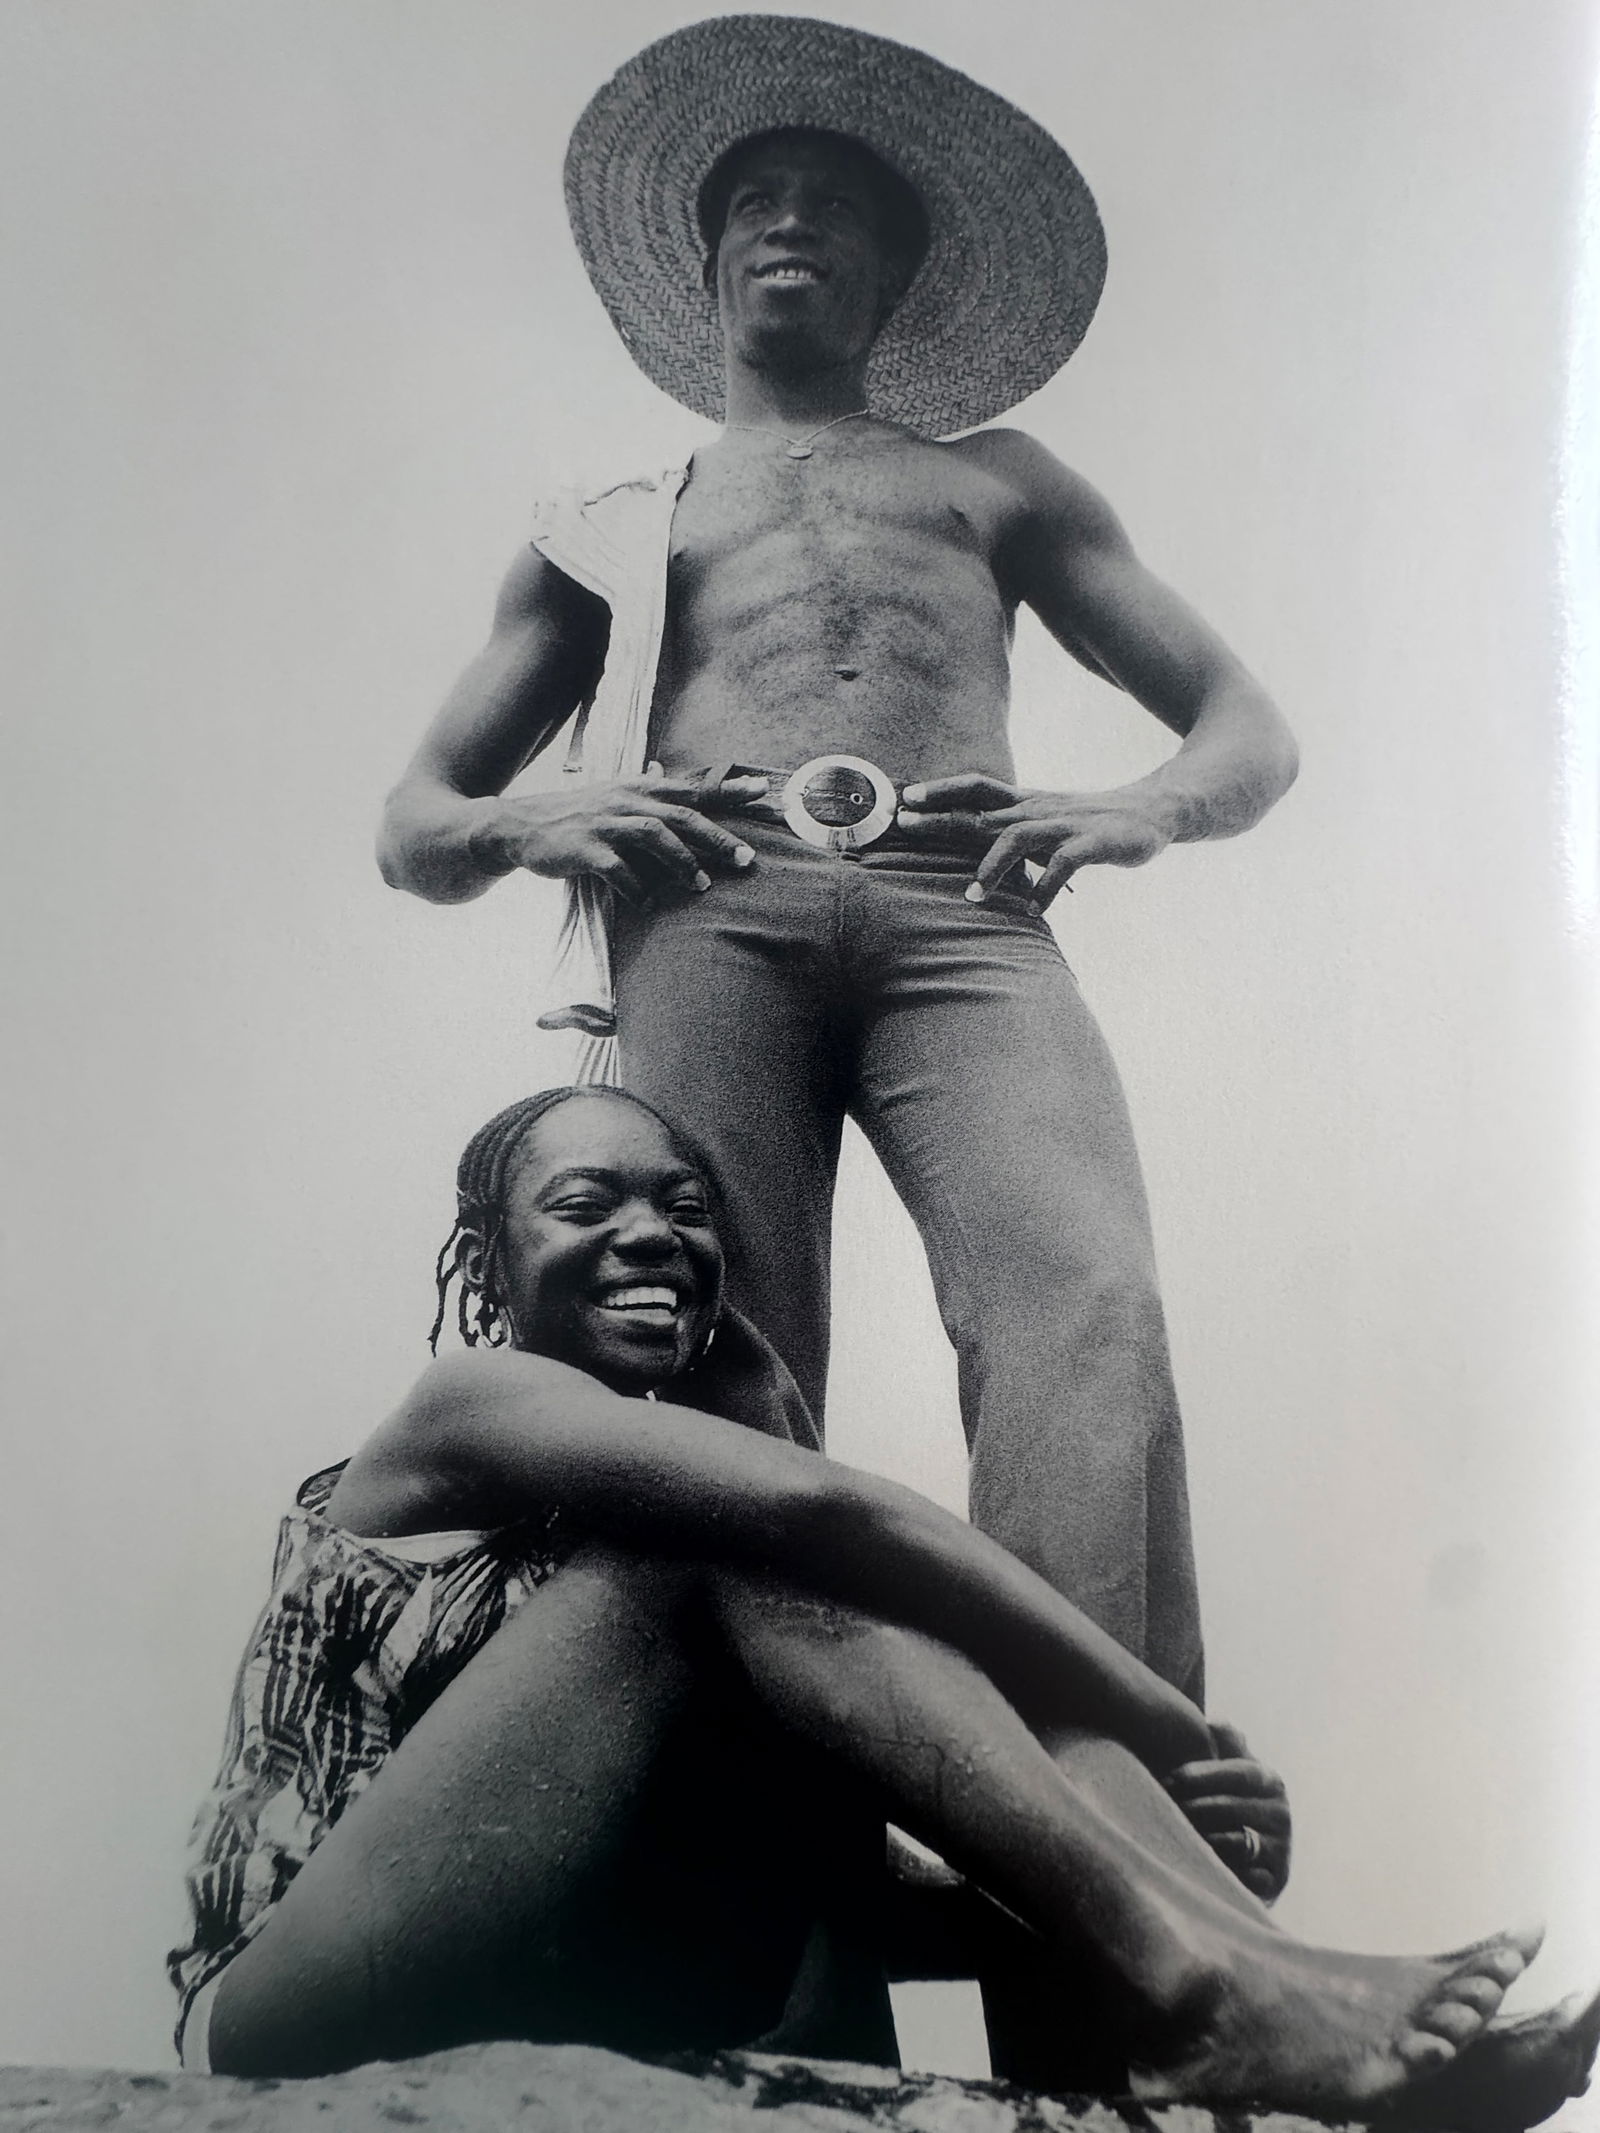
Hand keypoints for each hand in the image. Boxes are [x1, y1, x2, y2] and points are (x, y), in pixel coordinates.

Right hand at [475, 766, 766, 905]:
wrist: (521, 825)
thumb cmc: (578, 816)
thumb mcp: (615, 797)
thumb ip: (648, 794)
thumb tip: (680, 782)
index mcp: (638, 788)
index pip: (691, 786)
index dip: (728, 788)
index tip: (764, 791)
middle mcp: (625, 800)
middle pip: (681, 813)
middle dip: (716, 836)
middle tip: (745, 858)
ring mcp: (604, 824)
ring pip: (654, 836)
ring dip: (682, 862)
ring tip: (700, 886)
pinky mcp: (584, 849)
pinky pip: (619, 870)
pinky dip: (639, 888)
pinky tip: (650, 903)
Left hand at [896, 774, 1172, 909]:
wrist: (1152, 811)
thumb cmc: (1089, 822)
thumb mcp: (1045, 819)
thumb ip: (1011, 828)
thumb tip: (967, 841)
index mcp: (1025, 803)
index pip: (976, 787)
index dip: (941, 790)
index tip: (906, 798)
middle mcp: (1038, 810)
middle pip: (983, 812)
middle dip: (943, 819)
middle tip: (906, 826)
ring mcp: (1065, 825)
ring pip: (1018, 837)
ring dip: (992, 866)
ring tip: (973, 895)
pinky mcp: (1093, 842)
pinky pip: (1064, 864)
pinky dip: (1046, 887)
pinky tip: (1034, 909)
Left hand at [1162, 1721, 1291, 1903]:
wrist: (1254, 1861)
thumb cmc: (1232, 1805)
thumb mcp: (1233, 1773)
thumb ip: (1226, 1745)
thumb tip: (1212, 1721)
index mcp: (1270, 1781)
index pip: (1239, 1773)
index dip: (1204, 1774)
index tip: (1172, 1777)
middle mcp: (1282, 1815)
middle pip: (1235, 1807)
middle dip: (1196, 1805)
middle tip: (1164, 1805)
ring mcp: (1280, 1850)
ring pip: (1238, 1842)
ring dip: (1205, 1837)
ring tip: (1176, 1831)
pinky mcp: (1274, 1883)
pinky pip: (1247, 1877)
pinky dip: (1224, 1869)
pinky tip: (1200, 1863)